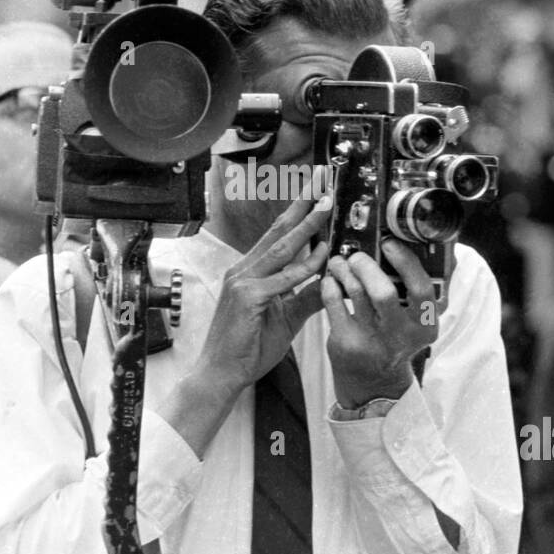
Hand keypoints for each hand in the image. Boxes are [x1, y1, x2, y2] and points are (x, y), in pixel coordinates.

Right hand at [195, 191, 331, 394]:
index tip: (318, 194)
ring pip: (282, 248)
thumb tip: (331, 283)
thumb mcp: (287, 319)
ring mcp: (243, 281)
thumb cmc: (248, 348)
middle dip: (303, 204)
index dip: (299, 213)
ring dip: (306, 225)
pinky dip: (303, 267)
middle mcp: (244, 270)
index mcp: (250, 271)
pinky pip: (282, 278)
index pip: (279, 236)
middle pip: (279, 230)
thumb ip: (307, 298)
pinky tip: (321, 255)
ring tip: (326, 204)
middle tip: (322, 180)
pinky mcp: (247, 297)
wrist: (222, 373)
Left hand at [321, 240, 440, 408]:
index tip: (390, 244)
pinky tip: (330, 281)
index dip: (405, 262)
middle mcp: (400, 336)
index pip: (421, 289)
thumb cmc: (394, 339)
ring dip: (344, 270)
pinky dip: (329, 285)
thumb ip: (415, 292)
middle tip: (358, 256)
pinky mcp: (346, 344)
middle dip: (366, 266)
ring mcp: (372, 341)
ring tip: (340, 263)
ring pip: (355, 292)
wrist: (374, 382)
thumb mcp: (415, 323)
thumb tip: (409, 245)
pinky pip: (333, 303)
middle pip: (383, 291)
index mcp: (425, 326)